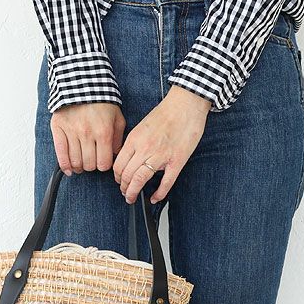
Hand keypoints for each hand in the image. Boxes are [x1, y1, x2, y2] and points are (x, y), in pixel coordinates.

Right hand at [50, 102, 126, 174]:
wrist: (83, 83)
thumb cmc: (102, 102)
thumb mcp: (117, 118)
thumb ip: (118, 139)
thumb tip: (115, 156)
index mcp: (103, 132)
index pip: (104, 164)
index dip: (104, 166)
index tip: (103, 161)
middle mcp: (87, 133)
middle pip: (89, 165)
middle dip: (92, 166)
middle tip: (92, 160)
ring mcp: (72, 131)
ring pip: (76, 162)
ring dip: (80, 167)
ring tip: (81, 164)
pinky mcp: (59, 128)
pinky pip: (60, 153)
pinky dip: (65, 165)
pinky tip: (69, 170)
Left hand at [113, 86, 211, 203]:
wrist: (186, 104)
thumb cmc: (167, 112)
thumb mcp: (142, 126)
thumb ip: (134, 143)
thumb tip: (128, 158)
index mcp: (135, 139)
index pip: (119, 165)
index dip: (117, 177)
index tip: (120, 181)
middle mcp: (145, 148)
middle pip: (127, 176)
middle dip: (124, 188)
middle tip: (125, 193)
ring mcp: (161, 156)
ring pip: (140, 181)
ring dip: (133, 193)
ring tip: (132, 198)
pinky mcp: (176, 161)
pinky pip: (165, 183)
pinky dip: (159, 194)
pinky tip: (155, 198)